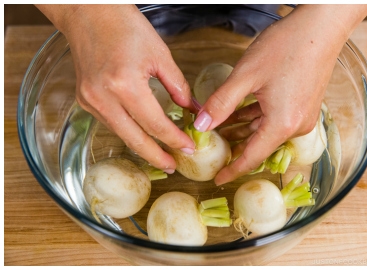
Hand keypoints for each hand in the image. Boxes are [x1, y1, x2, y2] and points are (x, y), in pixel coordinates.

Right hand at [37, 5, 193, 172]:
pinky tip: (142, 135)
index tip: (190, 147)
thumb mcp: (160, 55)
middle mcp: (103, 97)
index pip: (155, 124)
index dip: (174, 139)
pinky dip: (127, 130)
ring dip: (142, 145)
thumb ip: (178, 86)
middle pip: (134, 138)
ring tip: (162, 154)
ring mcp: (89, 100)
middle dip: (156, 155)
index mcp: (125, 85)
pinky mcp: (84, 99)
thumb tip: (194, 110)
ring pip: (120, 132)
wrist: (88, 14)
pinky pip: (110, 122)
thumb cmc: (125, 27)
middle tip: (174, 166)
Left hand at [196, 5, 366, 184]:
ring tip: (218, 131)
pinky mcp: (306, 105)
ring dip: (245, 132)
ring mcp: (304, 116)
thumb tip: (200, 126)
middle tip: (210, 150)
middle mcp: (297, 126)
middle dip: (235, 148)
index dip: (232, 170)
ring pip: (268, 132)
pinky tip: (239, 114)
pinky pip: (277, 120)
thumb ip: (221, 103)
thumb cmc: (286, 47)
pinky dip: (258, 120)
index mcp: (282, 124)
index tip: (217, 180)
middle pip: (260, 146)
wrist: (321, 28)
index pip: (252, 157)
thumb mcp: (246, 75)